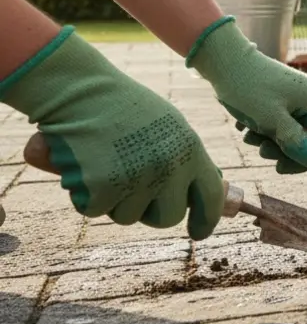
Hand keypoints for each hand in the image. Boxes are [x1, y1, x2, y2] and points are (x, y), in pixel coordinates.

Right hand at [0, 28, 223, 238]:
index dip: (206, 220)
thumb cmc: (125, 108)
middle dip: (151, 211)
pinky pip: (95, 210)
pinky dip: (87, 195)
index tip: (198, 232)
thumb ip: (186, 160)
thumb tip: (206, 191)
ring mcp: (135, 180)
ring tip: (108, 164)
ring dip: (115, 200)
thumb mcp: (171, 127)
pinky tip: (86, 166)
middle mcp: (168, 168)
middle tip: (134, 190)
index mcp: (191, 151)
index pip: (210, 198)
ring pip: (127, 216)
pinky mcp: (100, 189)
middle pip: (168, 217)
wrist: (80, 91)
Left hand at [186, 17, 306, 189]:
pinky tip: (248, 127)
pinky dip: (268, 133)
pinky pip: (284, 126)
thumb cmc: (247, 88)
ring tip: (251, 137)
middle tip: (267, 156)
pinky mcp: (283, 100)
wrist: (223, 60)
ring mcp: (298, 100)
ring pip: (297, 136)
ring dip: (274, 144)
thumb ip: (296, 142)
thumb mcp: (271, 120)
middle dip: (292, 154)